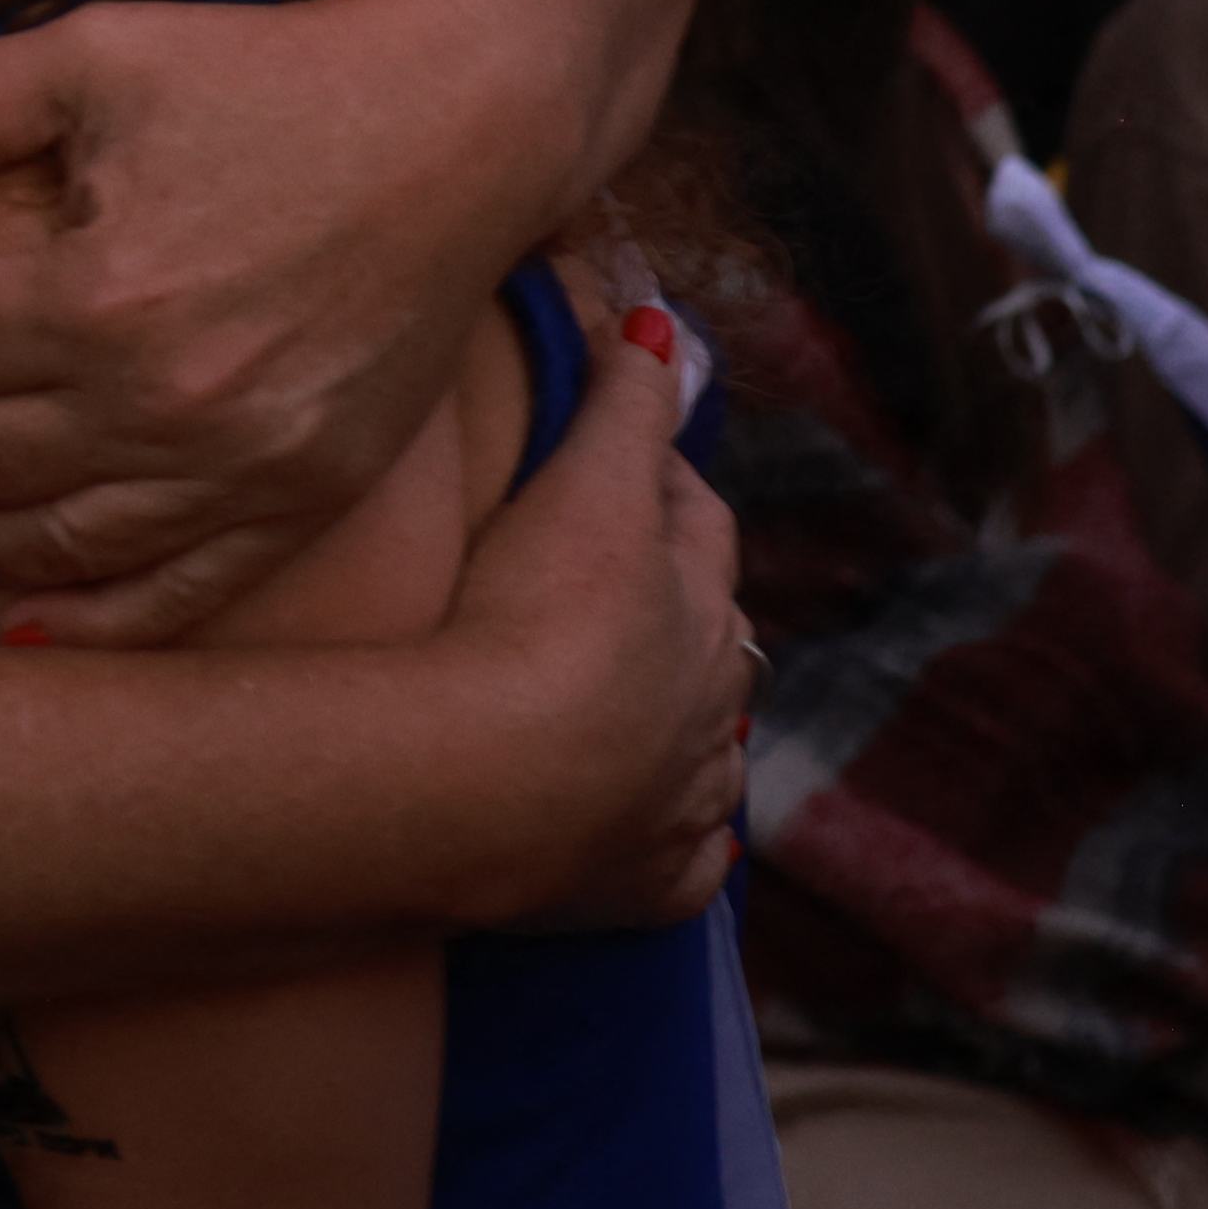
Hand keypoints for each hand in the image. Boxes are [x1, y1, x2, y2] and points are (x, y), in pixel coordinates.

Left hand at [0, 0, 688, 639]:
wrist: (462, 123)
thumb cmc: (274, 75)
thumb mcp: (97, 50)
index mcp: (97, 292)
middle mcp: (163, 401)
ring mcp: (239, 467)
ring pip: (55, 544)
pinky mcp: (306, 497)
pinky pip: (177, 592)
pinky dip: (88, 624)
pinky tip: (20, 624)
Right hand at [439, 310, 749, 928]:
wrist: (487, 783)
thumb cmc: (530, 618)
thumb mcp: (581, 485)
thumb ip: (624, 400)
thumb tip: (663, 321)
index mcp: (694, 603)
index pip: (697, 525)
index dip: (665, 487)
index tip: (631, 467)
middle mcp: (707, 703)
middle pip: (720, 641)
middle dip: (693, 613)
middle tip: (640, 594)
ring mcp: (680, 800)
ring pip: (713, 755)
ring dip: (696, 731)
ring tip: (657, 715)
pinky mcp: (641, 887)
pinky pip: (685, 867)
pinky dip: (684, 846)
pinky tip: (681, 839)